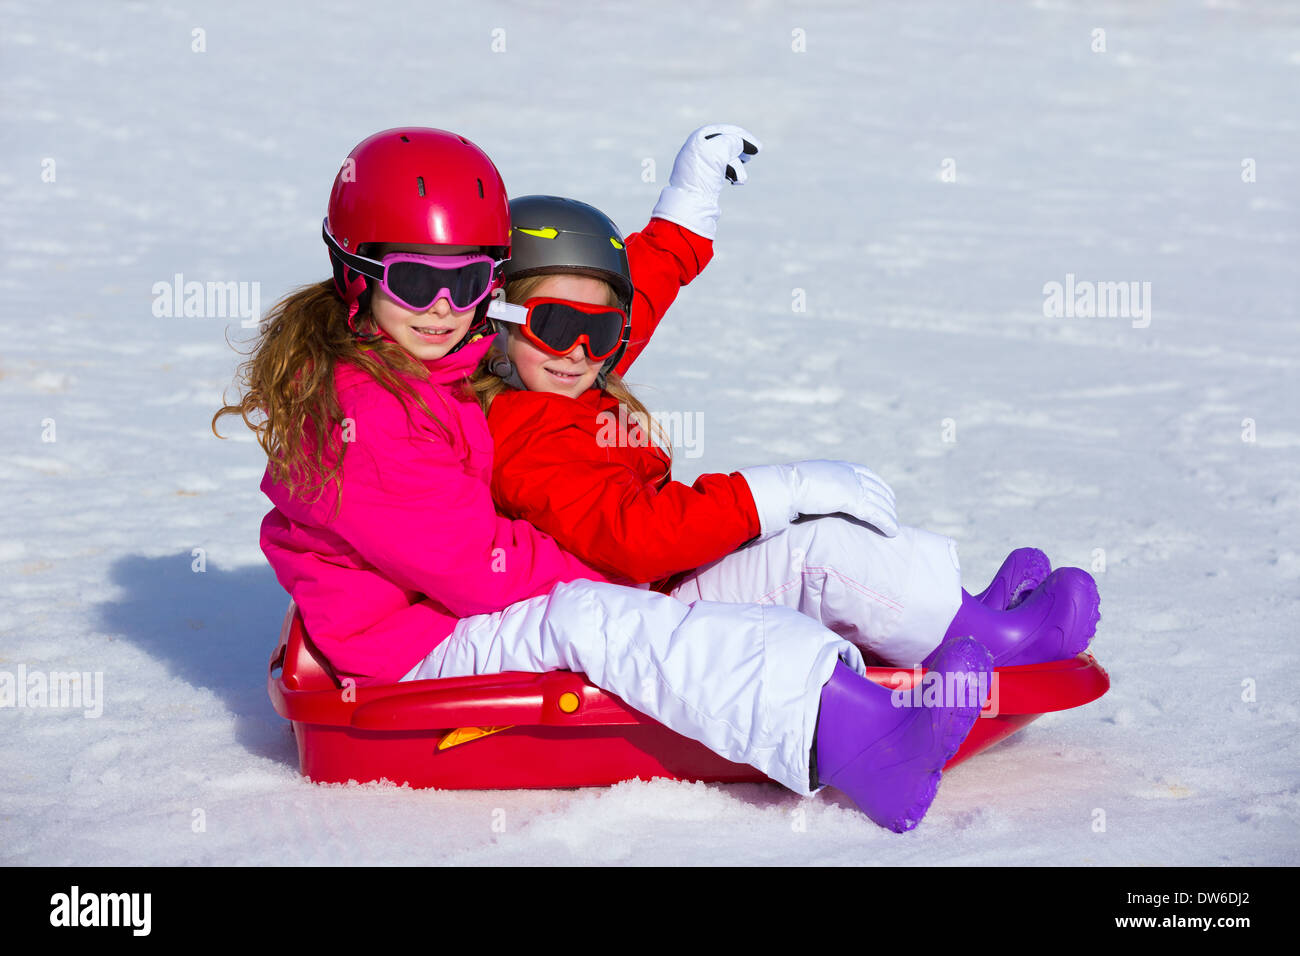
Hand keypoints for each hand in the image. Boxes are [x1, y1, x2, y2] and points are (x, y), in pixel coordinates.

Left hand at [651, 124, 761, 238]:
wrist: (691, 204)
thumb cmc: (703, 176)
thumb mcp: (718, 151)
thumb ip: (732, 141)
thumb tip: (739, 144)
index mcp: (699, 138)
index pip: (725, 131)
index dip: (743, 137)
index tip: (758, 148)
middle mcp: (698, 148)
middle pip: (726, 143)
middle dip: (740, 150)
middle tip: (753, 155)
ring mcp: (701, 164)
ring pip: (726, 158)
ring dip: (737, 166)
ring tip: (740, 178)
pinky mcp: (705, 178)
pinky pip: (722, 170)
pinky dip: (731, 173)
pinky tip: (735, 181)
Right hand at [738, 460, 898, 538]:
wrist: (784, 487)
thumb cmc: (787, 488)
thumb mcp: (805, 483)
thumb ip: (815, 487)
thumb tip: (809, 496)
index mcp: (838, 467)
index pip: (866, 474)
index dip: (878, 486)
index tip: (884, 495)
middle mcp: (848, 473)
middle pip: (876, 487)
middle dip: (887, 501)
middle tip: (892, 514)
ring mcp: (851, 486)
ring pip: (879, 501)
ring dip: (889, 515)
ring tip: (894, 527)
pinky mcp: (852, 500)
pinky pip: (875, 513)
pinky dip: (886, 522)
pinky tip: (892, 531)